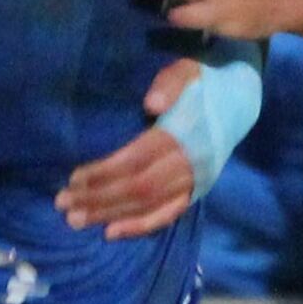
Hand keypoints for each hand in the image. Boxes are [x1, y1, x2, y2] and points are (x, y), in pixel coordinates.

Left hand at [58, 58, 207, 236]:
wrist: (239, 100)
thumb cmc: (203, 83)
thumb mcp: (188, 72)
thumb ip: (170, 84)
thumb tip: (151, 103)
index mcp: (183, 135)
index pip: (138, 160)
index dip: (105, 172)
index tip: (74, 178)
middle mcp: (189, 164)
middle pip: (138, 189)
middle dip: (99, 198)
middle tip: (63, 204)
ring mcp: (193, 181)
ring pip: (148, 205)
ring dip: (111, 214)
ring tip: (77, 219)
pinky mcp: (195, 191)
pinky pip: (167, 215)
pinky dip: (140, 226)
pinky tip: (111, 232)